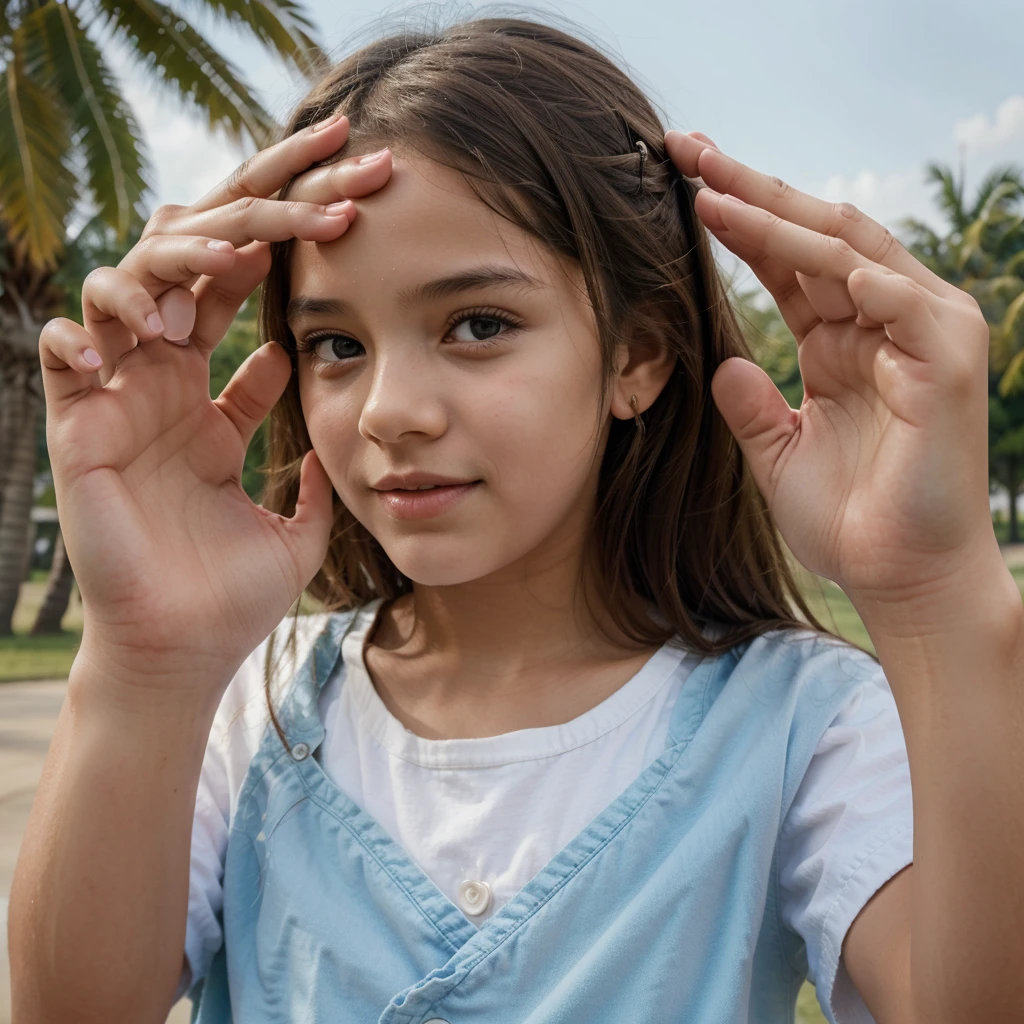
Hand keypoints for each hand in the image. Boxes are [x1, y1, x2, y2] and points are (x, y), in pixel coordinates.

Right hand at [39, 114, 392, 692]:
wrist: (185, 654)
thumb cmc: (235, 596)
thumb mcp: (298, 526)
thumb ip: (318, 477)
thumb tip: (348, 436)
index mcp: (206, 407)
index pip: (237, 304)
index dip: (283, 254)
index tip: (347, 218)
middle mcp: (159, 391)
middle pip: (192, 272)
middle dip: (251, 216)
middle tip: (319, 179)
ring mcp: (118, 405)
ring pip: (129, 289)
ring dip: (178, 261)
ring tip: (236, 258)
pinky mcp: (77, 434)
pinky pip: (64, 357)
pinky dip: (91, 328)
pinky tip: (144, 329)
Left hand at [665, 129, 993, 605]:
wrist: (896, 578)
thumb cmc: (847, 520)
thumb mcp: (778, 453)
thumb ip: (750, 406)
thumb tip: (720, 363)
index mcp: (844, 340)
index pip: (789, 261)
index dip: (738, 221)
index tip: (679, 186)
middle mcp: (884, 323)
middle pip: (815, 236)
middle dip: (750, 191)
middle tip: (687, 150)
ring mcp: (923, 335)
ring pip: (852, 253)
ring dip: (781, 219)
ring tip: (712, 189)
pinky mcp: (949, 363)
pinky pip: (905, 304)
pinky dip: (861, 278)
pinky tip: (804, 253)